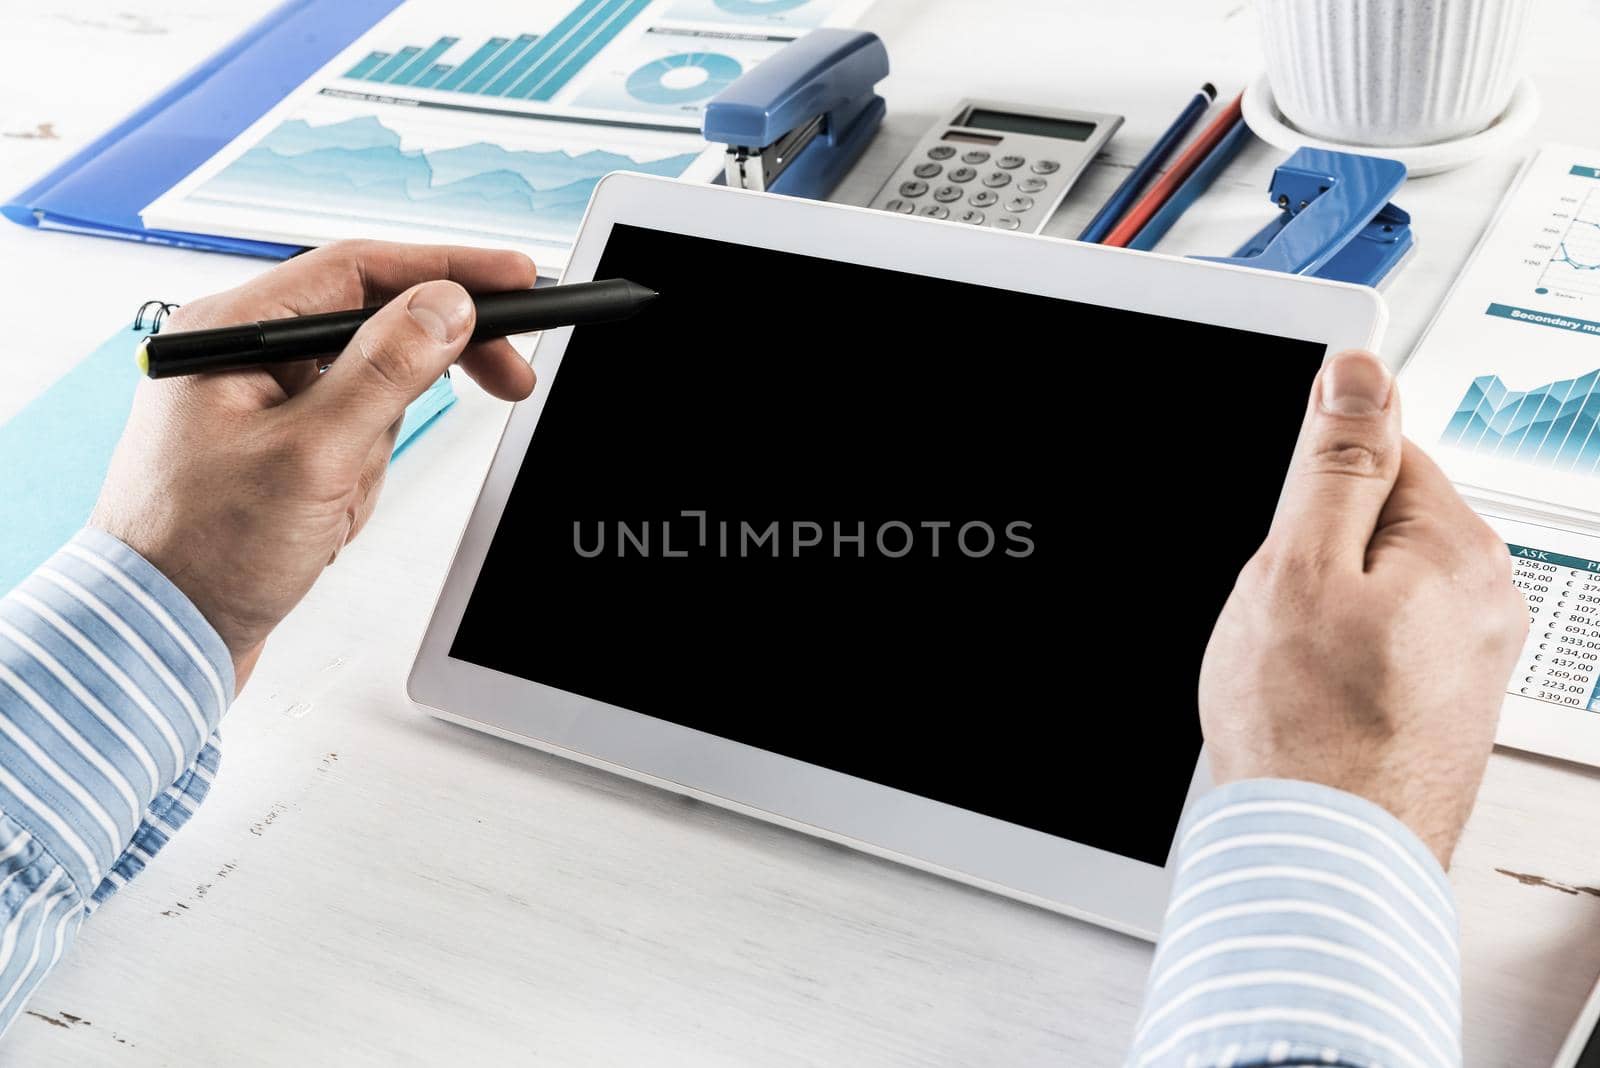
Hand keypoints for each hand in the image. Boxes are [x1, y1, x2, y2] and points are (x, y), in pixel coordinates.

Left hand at [91, 241, 537, 689]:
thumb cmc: (203, 552)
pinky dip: (361, 475)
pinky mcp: (277, 446)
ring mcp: (260, 402)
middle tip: (510, 378)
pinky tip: (327, 518)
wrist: (162, 634)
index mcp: (232, 331)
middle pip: (374, 325)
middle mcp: (242, 354)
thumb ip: (386, 372)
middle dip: (434, 365)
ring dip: (378, 449)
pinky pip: (353, 438)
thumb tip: (445, 306)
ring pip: (371, 392)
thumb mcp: (312, 456)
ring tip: (337, 503)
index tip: (516, 278)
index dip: (449, 270)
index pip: (360, 271)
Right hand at [1198, 350, 1526, 864]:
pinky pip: (1381, 642)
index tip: (1281, 528)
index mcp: (1457, 550)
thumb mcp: (1296, 568)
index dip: (1308, 487)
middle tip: (1279, 609)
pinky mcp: (1444, 702)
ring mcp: (1469, 657)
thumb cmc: (1307, 735)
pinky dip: (1339, 658)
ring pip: (1371, 586)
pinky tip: (1310, 697)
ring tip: (1292, 664)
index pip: (1382, 451)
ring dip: (1322, 610)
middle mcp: (1484, 600)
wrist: (1322, 857)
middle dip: (1313, 552)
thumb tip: (1359, 373)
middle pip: (1375, 522)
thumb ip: (1333, 463)